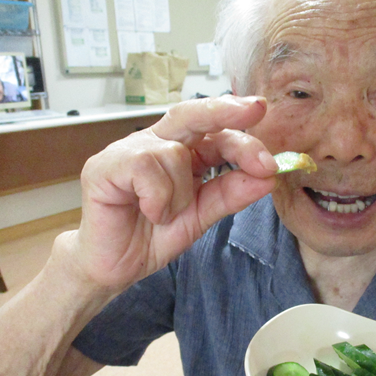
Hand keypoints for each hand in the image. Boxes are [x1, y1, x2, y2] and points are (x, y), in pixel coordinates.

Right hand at [60, 95, 277, 288]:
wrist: (116, 267)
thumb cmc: (154, 235)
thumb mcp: (201, 215)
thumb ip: (230, 194)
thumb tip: (267, 176)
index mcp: (181, 152)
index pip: (216, 135)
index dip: (243, 139)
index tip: (271, 158)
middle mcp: (156, 143)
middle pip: (193, 114)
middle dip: (224, 111)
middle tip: (254, 109)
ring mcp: (127, 150)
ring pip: (174, 153)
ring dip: (179, 194)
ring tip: (163, 215)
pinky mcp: (104, 165)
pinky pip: (145, 166)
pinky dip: (156, 197)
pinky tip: (147, 212)